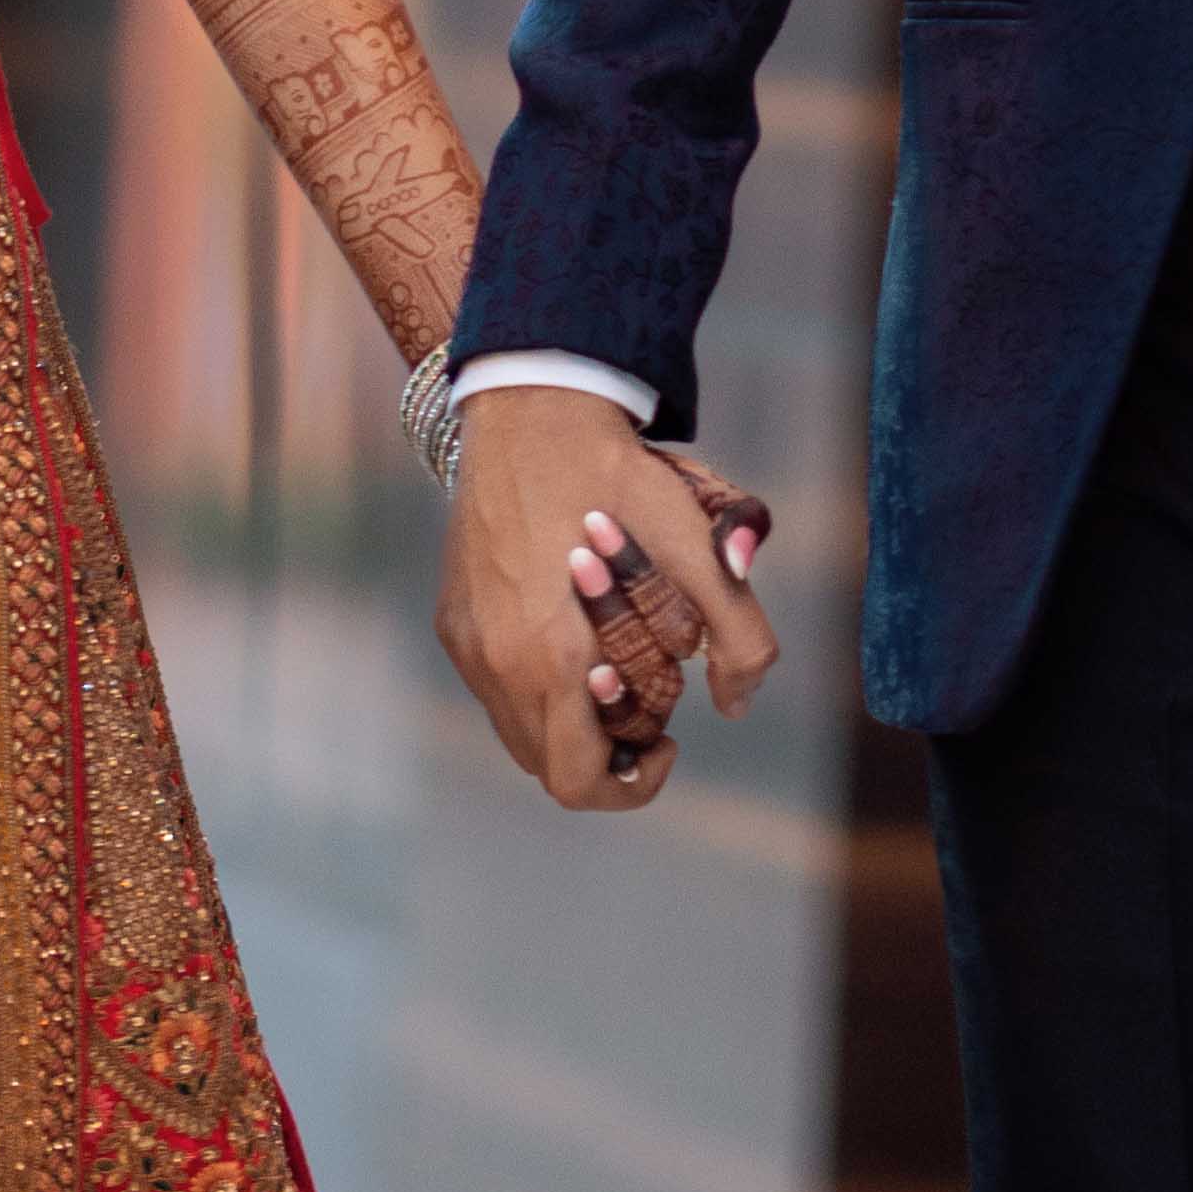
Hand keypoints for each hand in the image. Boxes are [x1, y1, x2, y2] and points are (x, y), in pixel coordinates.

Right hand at [436, 392, 777, 815]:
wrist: (535, 404)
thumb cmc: (618, 476)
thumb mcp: (697, 548)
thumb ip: (739, 635)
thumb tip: (737, 707)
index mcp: (549, 658)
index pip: (577, 782)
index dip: (632, 786)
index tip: (670, 741)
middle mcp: (495, 661)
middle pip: (550, 766)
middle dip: (606, 754)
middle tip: (648, 704)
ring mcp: (467, 641)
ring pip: (519, 730)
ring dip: (569, 723)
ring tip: (612, 667)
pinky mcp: (453, 616)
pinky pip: (494, 685)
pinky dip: (536, 687)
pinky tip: (571, 630)